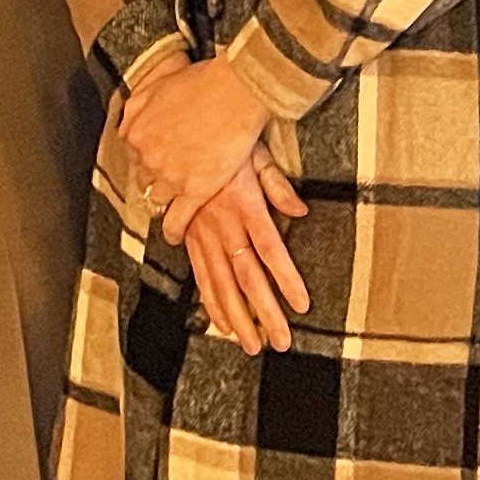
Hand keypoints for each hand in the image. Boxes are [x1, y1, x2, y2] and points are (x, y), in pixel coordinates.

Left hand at [121, 55, 271, 224]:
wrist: (234, 91)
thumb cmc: (201, 82)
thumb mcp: (156, 84)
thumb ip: (137, 108)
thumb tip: (127, 122)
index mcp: (135, 132)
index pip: (132, 154)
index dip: (147, 156)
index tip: (156, 157)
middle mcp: (147, 157)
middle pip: (143, 177)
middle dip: (154, 177)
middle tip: (168, 175)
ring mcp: (170, 177)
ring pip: (157, 199)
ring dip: (163, 200)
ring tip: (171, 203)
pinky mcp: (195, 191)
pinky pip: (176, 220)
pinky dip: (173, 230)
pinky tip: (174, 235)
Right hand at [177, 155, 312, 354]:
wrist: (177, 133)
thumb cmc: (223, 141)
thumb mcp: (255, 154)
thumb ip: (278, 186)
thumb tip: (302, 211)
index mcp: (244, 205)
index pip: (270, 250)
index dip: (285, 279)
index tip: (302, 305)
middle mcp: (222, 226)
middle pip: (246, 277)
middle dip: (264, 312)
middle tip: (281, 342)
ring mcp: (202, 235)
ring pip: (221, 284)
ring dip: (237, 318)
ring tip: (253, 345)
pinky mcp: (189, 238)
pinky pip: (200, 276)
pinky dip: (210, 303)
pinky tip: (222, 325)